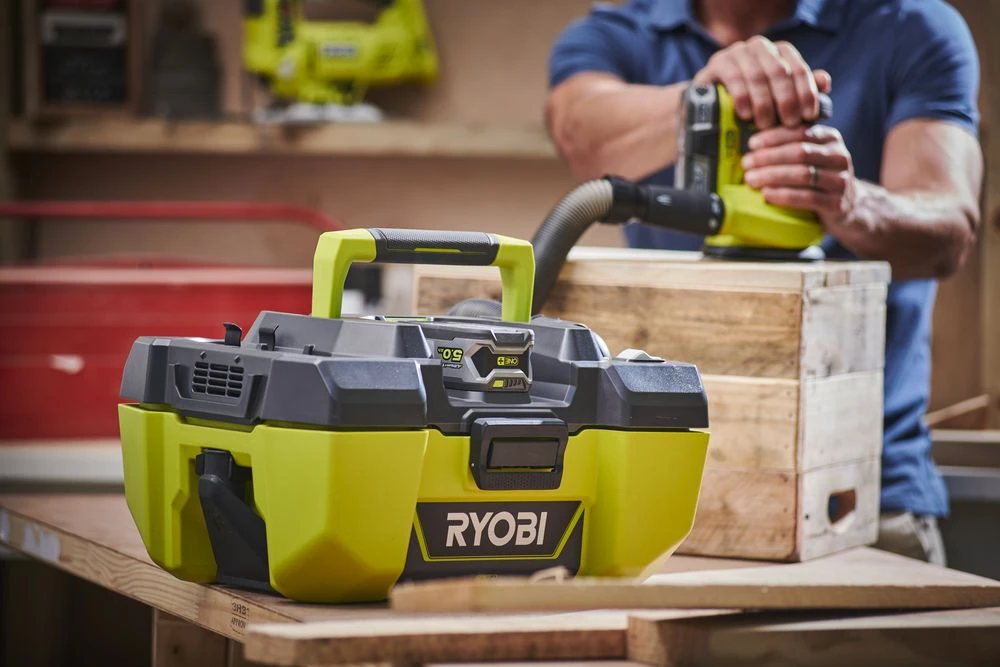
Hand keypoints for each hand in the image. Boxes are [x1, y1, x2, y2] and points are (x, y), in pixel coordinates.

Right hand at [693, 36, 830, 129]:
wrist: (710, 107)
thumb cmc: (750, 106)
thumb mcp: (778, 102)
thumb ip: (800, 92)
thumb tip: (825, 82)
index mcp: (780, 52)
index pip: (798, 69)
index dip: (806, 93)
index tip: (808, 117)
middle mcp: (761, 47)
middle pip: (779, 71)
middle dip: (786, 100)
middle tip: (787, 124)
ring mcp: (738, 52)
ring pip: (758, 75)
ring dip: (764, 103)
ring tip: (764, 125)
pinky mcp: (718, 62)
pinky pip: (734, 78)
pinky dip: (742, 98)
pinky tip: (745, 114)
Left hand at [742, 124, 857, 229]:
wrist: (846, 207)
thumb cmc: (818, 179)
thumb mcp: (810, 157)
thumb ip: (790, 146)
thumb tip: (753, 143)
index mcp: (830, 139)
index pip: (800, 132)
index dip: (774, 137)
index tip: (752, 144)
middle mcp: (839, 157)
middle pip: (800, 153)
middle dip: (769, 157)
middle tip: (746, 164)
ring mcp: (840, 181)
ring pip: (802, 174)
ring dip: (772, 176)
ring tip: (751, 179)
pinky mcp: (837, 203)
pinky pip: (807, 197)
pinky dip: (783, 195)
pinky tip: (766, 194)